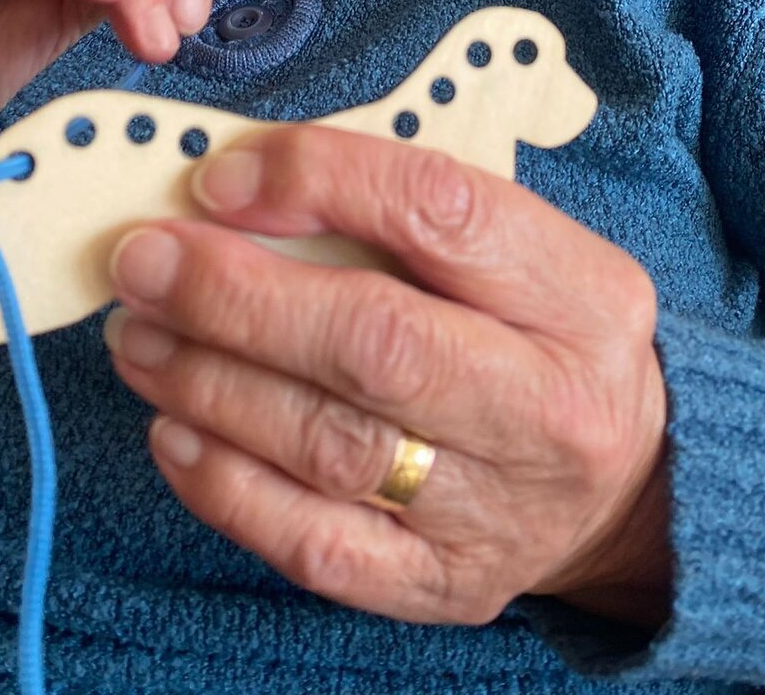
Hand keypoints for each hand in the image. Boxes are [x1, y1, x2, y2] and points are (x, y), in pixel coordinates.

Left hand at [105, 125, 672, 628]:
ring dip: (208, 380)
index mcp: (578, 292)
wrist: (628, 485)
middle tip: (143, 260)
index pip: (441, 209)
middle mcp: (547, 406)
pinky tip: (172, 428)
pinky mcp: (442, 585)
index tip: (218, 179)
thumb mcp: (519, 246)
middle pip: (373, 341)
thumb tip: (237, 185)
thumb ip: (399, 206)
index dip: (317, 182)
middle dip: (234, 295)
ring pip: (328, 444)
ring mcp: (497, 510)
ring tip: (137, 334)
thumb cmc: (539, 335)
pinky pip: (315, 542)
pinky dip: (226, 483)